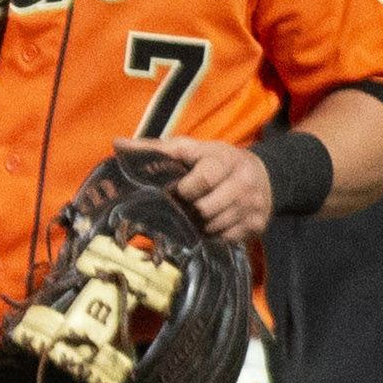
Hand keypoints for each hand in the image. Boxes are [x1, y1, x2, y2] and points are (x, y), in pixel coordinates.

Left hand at [133, 137, 278, 245]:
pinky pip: (225, 239)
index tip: (176, 191)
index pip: (202, 180)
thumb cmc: (215, 160)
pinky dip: (213, 234)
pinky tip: (211, 223)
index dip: (184, 190)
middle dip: (190, 211)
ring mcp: (252, 206)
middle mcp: (242, 183)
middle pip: (206, 209)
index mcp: (224, 160)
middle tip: (185, 206)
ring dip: (199, 225)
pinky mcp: (257, 226)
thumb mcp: (189, 149)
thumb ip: (155, 148)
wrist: (265, 175)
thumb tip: (117, 143)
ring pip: (214, 227)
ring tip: (196, 214)